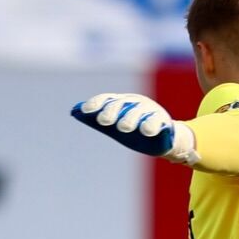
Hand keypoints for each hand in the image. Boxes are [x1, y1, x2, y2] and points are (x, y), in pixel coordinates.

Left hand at [70, 92, 196, 161]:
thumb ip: (96, 120)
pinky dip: (152, 125)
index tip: (85, 111)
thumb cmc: (133, 129)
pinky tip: (147, 132)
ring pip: (139, 112)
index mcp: (121, 103)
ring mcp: (150, 111)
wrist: (161, 139)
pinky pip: (157, 122)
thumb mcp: (114, 126)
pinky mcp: (163, 122)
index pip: (106, 100)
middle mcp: (134, 103)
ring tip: (124, 128)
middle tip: (104, 121)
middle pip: (121, 105)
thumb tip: (74, 111)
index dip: (96, 104)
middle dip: (112, 112)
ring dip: (131, 119)